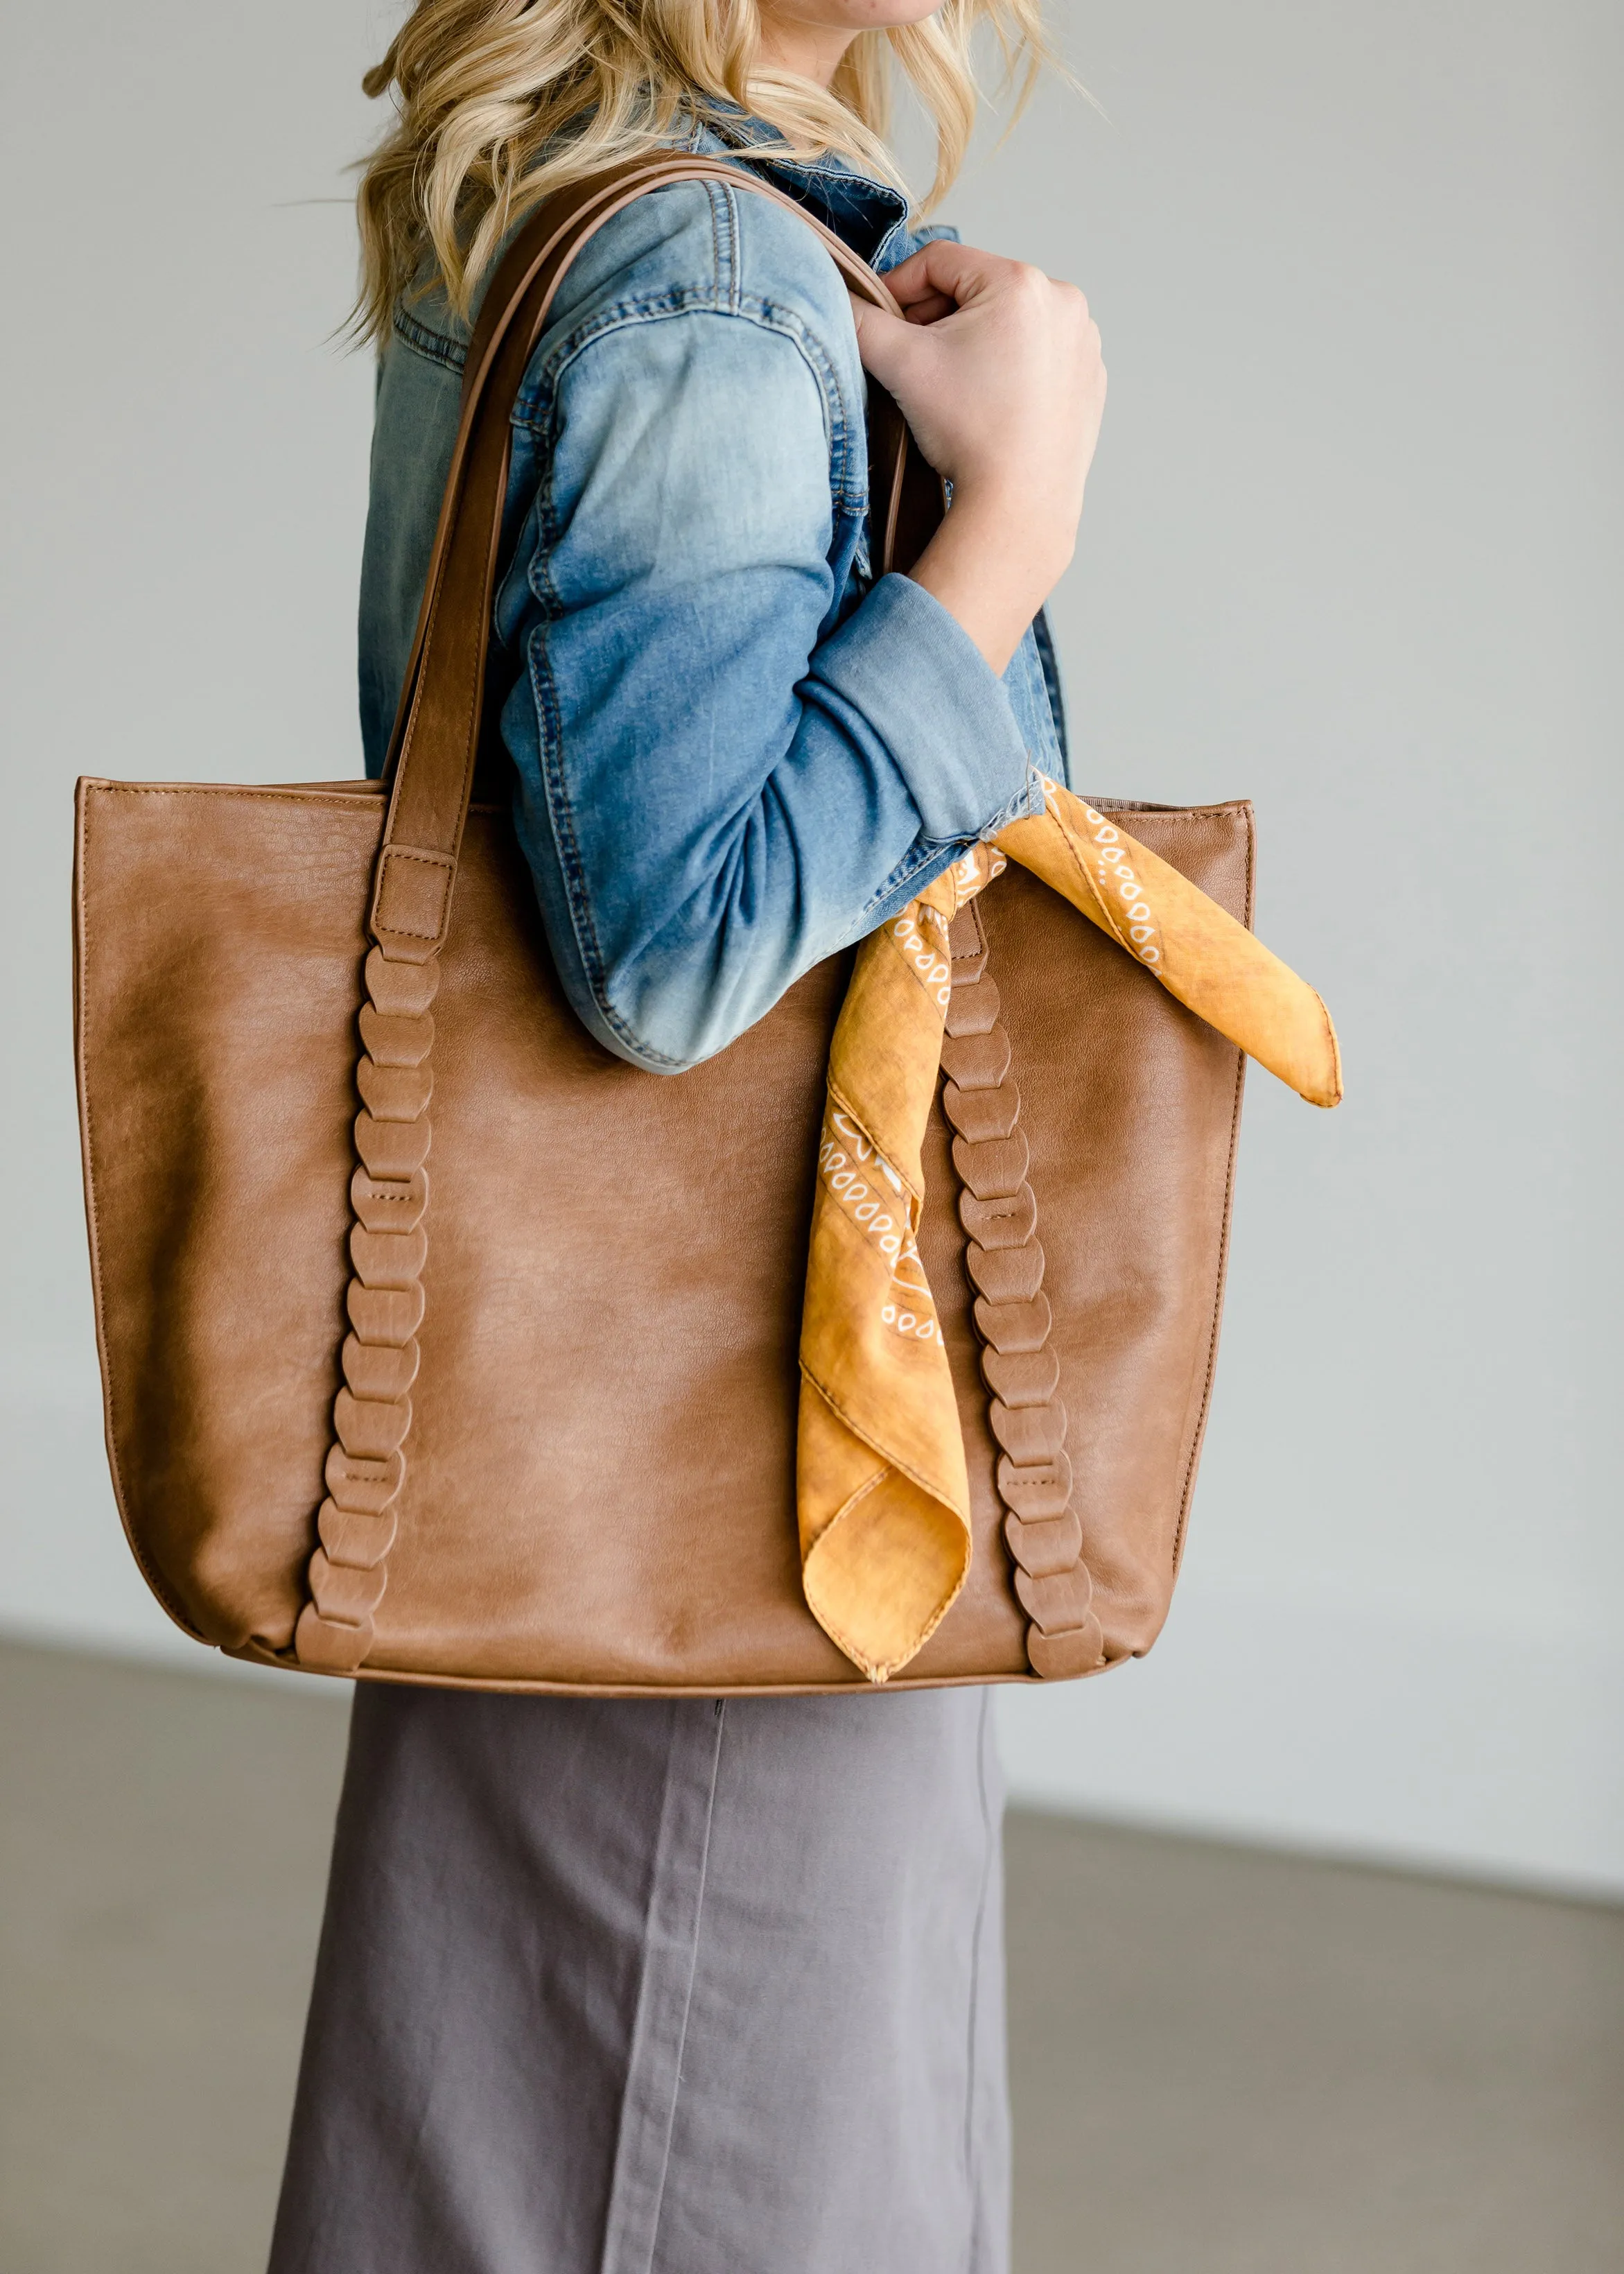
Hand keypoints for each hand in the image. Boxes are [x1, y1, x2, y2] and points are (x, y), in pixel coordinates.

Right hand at [849, 241, 1105, 673]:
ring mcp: (1083, 341)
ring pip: (1009, 323)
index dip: (898, 286)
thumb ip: (861, 321)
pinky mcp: (1090, 378)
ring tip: (955, 387)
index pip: (940, 262)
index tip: (880, 320)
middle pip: (977, 291)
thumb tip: (837, 300)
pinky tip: (991, 403)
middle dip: (940, 320)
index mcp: (1020, 283)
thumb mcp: (900, 365)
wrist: (1019, 504)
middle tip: (914, 361)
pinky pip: (1039, 355)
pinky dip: (1011, 368)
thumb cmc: (970, 434)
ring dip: (975, 341)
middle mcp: (1062, 302)